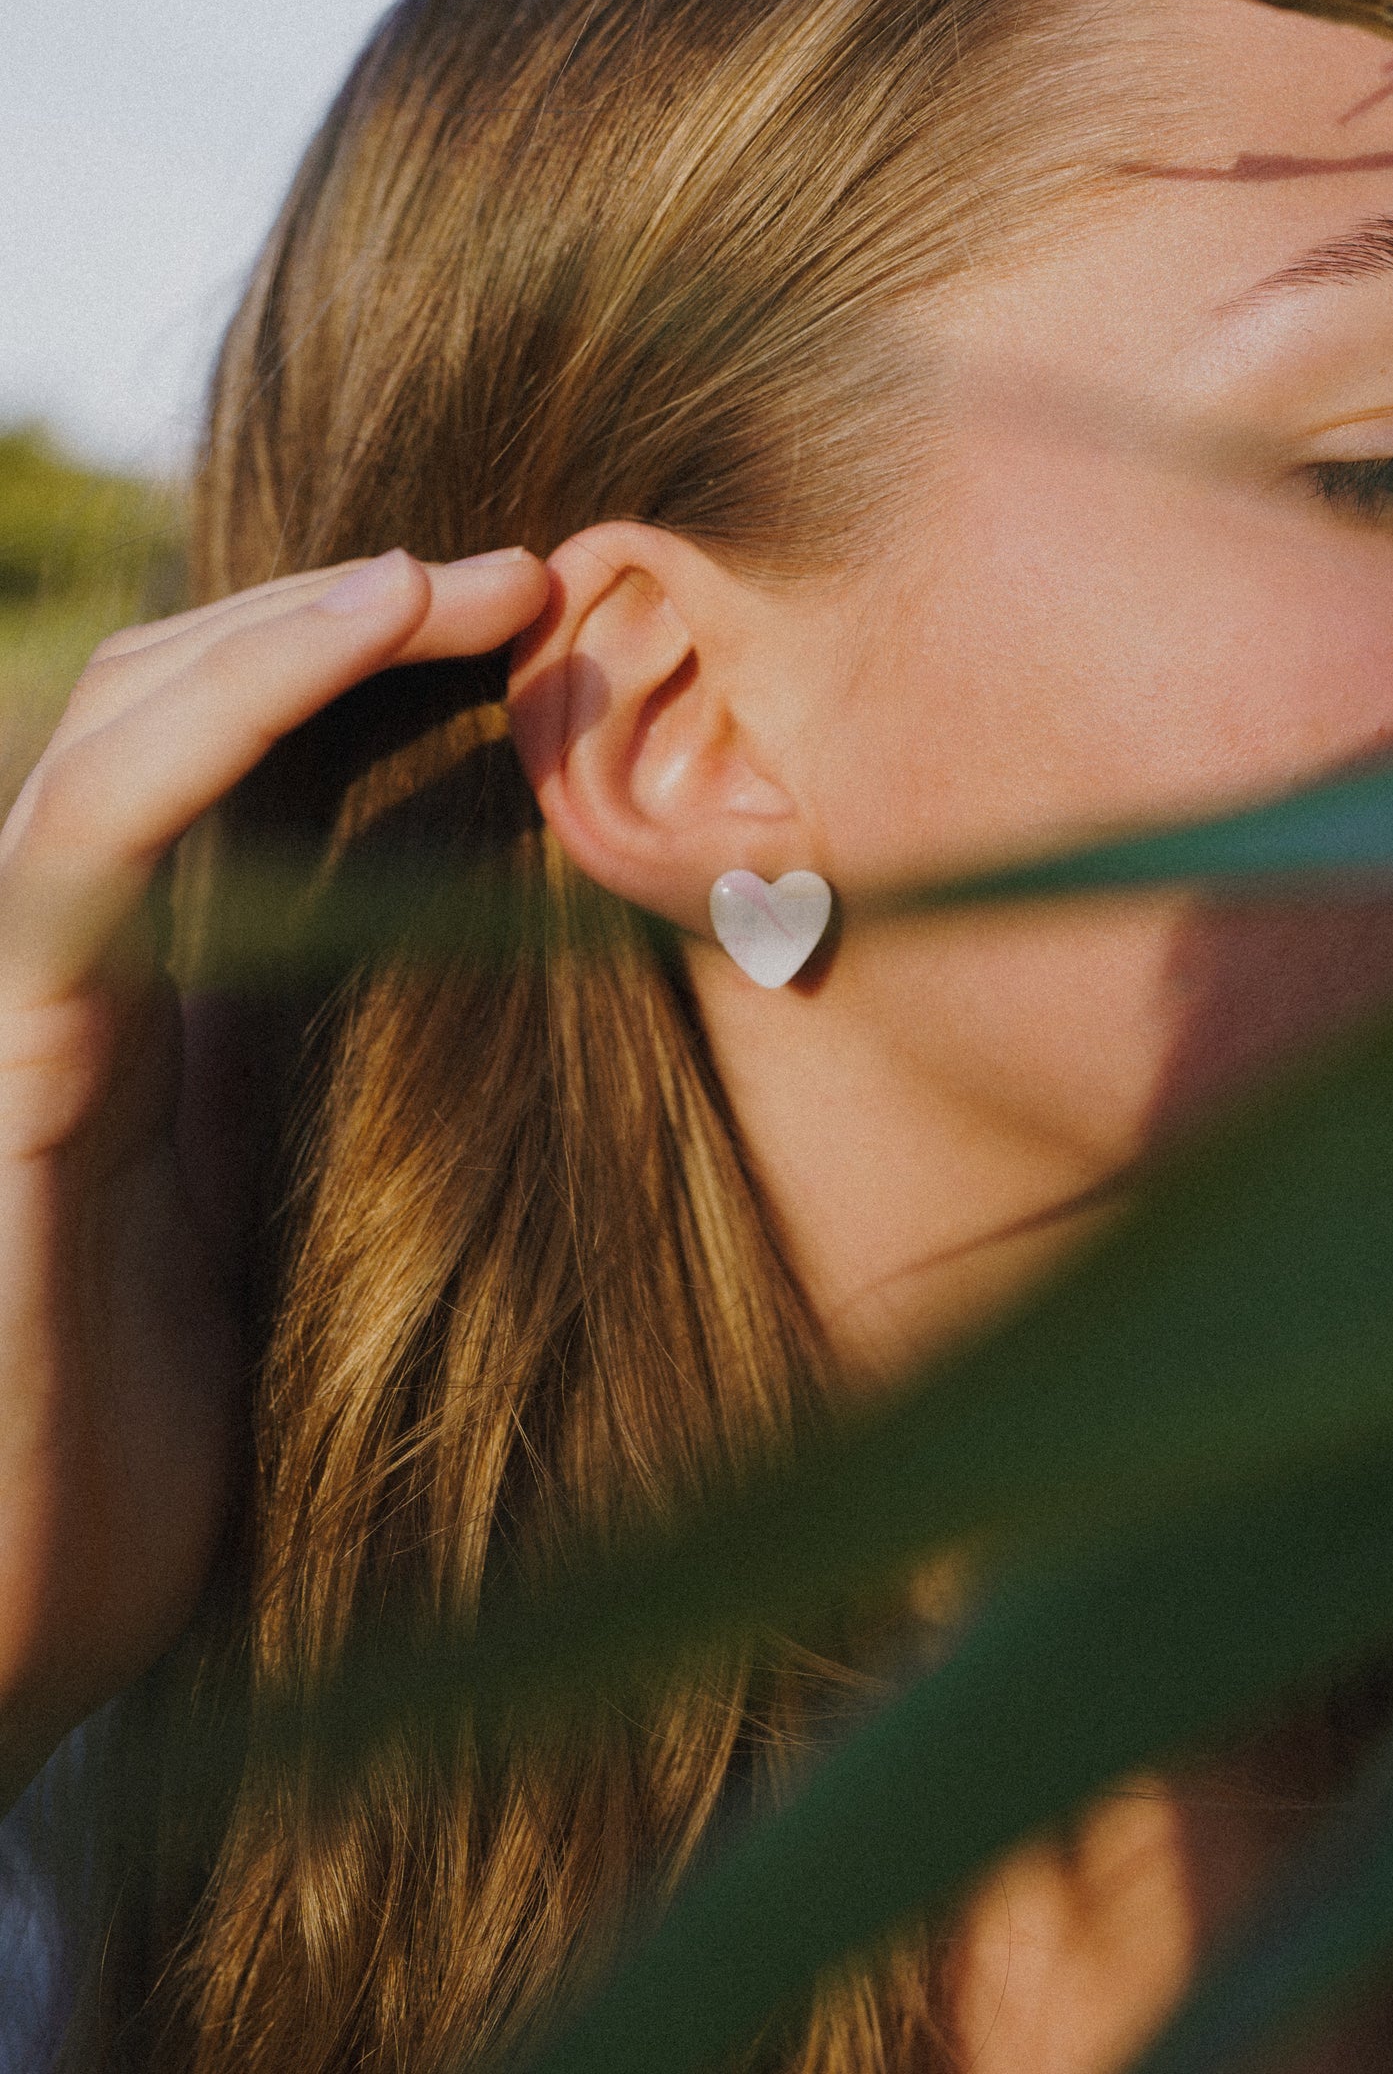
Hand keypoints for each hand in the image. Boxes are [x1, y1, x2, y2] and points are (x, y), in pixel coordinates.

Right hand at [0, 547, 548, 1805]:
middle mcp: (85, 970)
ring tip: (458, 578)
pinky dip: (213, 715)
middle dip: (345, 619)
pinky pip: (89, 841)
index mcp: (160, 1003)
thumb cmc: (178, 1445)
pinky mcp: (14, 1057)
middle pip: (183, 711)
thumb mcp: (299, 1225)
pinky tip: (352, 637)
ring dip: (295, 628)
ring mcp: (29, 998)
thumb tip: (509, 976)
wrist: (21, 1614)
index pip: (241, 771)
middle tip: (532, 573)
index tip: (543, 630)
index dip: (367, 672)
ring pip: (128, 728)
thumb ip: (339, 1084)